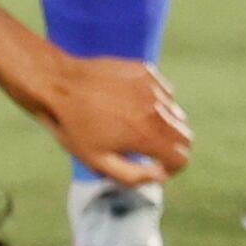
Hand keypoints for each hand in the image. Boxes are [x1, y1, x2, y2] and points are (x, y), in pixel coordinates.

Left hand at [30, 51, 190, 186]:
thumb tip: (159, 175)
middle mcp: (156, 108)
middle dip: (172, 148)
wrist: (60, 84)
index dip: (171, 168)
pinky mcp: (146, 70)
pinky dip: (156, 101)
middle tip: (150, 151)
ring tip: (134, 125)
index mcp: (145, 134)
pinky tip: (131, 103)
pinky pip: (163, 91)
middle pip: (185, 135)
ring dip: (163, 124)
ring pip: (175, 112)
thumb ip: (133, 175)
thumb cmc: (75, 126)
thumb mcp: (98, 162)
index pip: (181, 157)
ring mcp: (152, 86)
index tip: (156, 168)